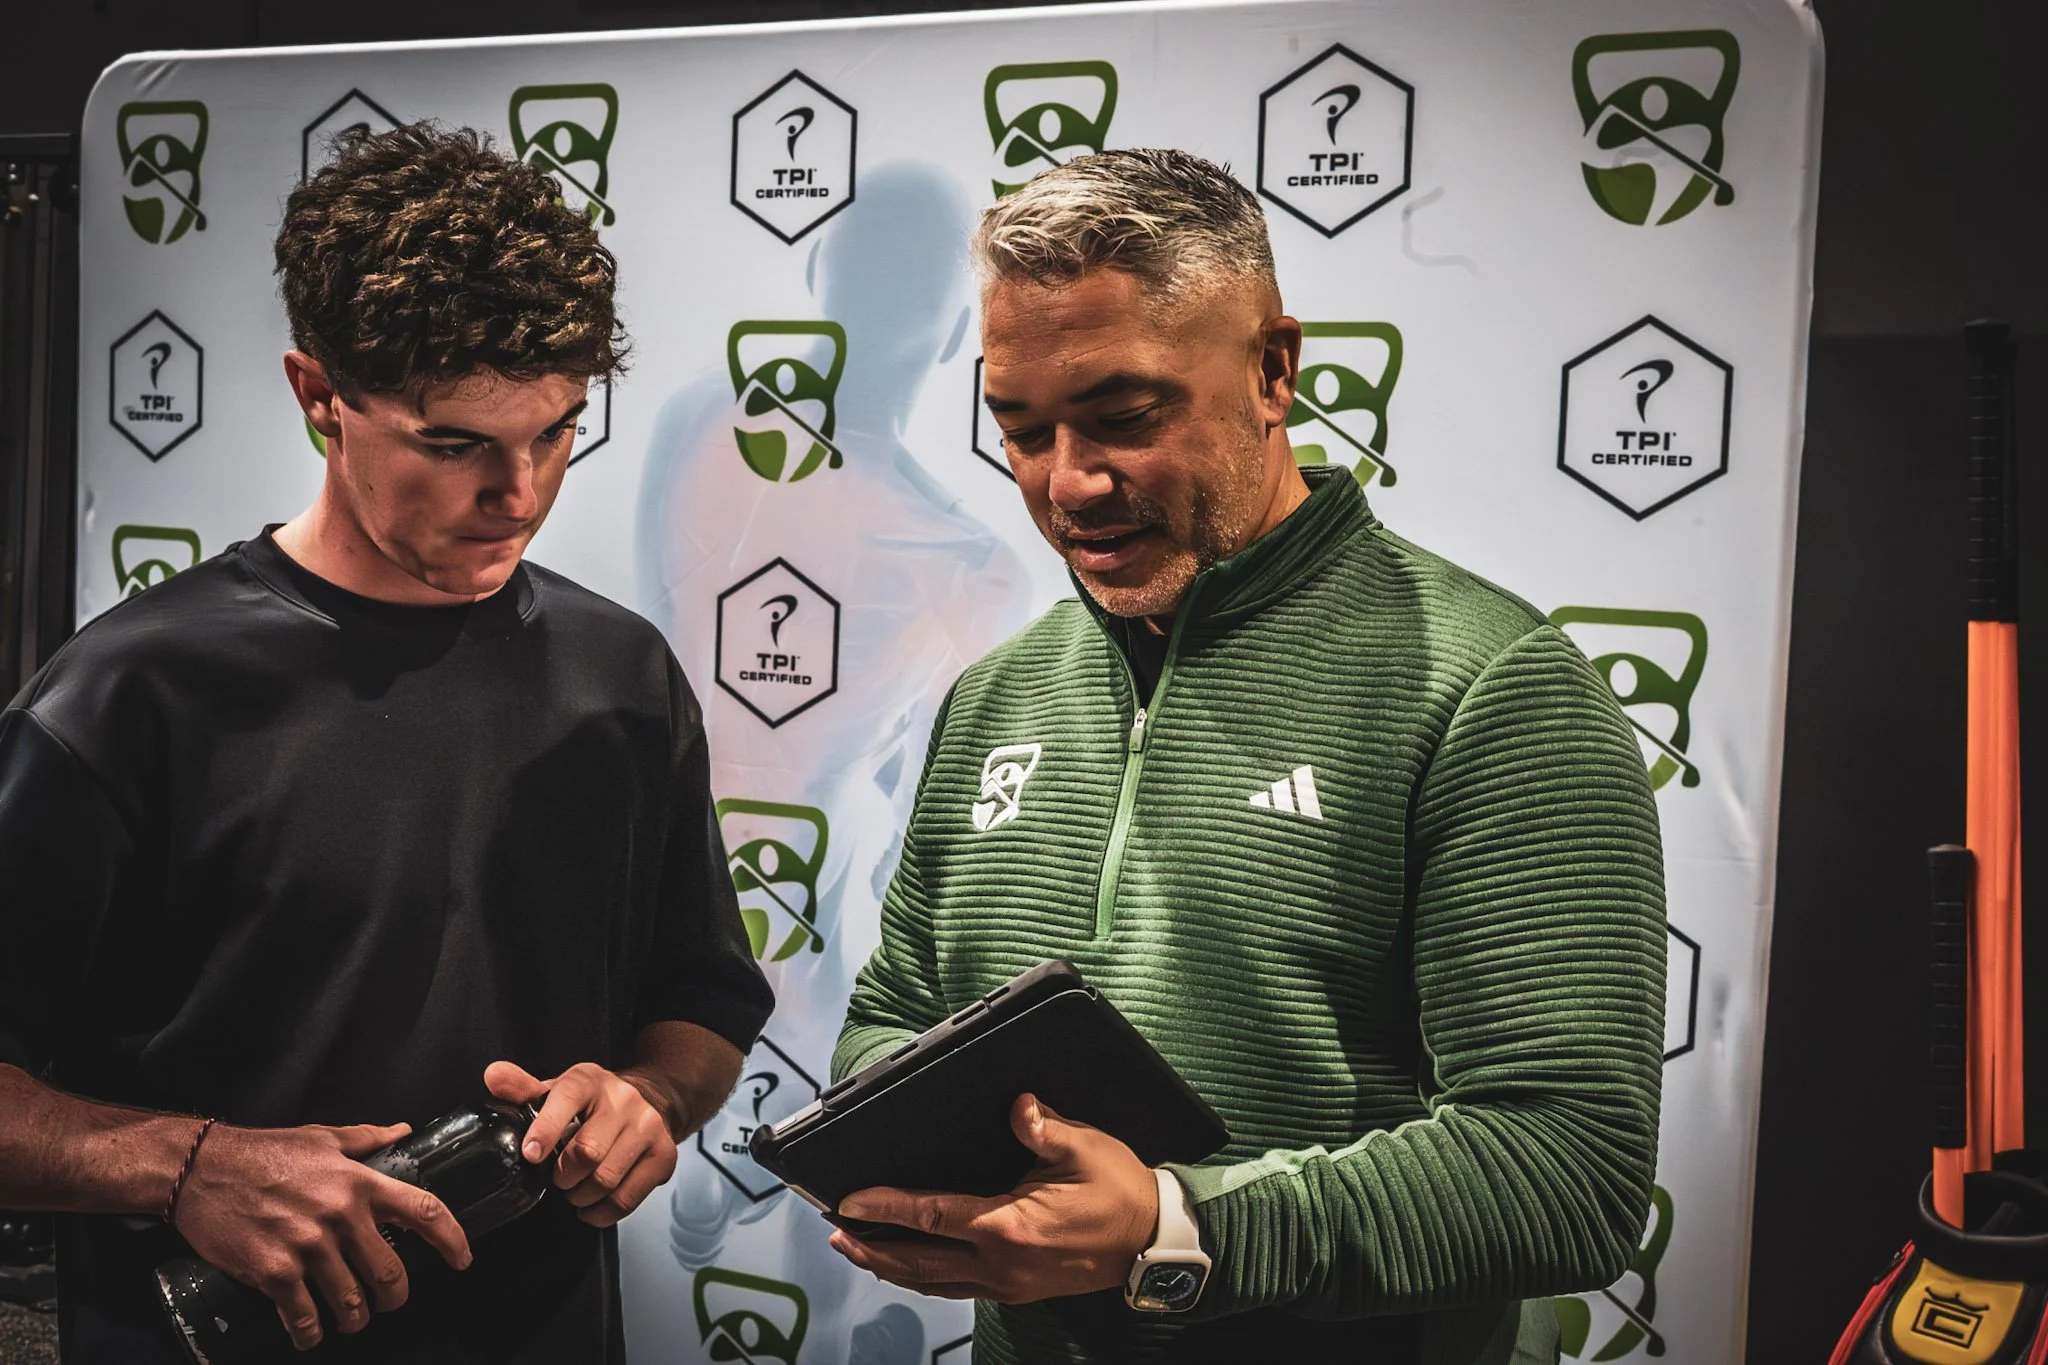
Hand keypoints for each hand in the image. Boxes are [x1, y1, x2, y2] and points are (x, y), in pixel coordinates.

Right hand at [171, 1121, 471, 1351]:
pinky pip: (304, 1315)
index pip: (424, 1211)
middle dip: (396, 1295)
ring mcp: (307, 1247)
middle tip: (390, 1300)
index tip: (462, 1258)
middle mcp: (340, 1216)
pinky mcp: (274, 1272)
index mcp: (359, 1182)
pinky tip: (310, 1332)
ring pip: (351, 1301)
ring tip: (351, 1318)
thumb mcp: (322, 1137)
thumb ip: (367, 1139)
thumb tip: (404, 1132)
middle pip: (391, 1272)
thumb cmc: (264, 1151)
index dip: (451, 1239)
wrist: (200, 1171)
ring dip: (355, 1318)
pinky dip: (310, 1332)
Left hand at [484, 1060, 677, 1228]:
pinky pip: (626, 1199)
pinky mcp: (663, 1156)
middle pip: (587, 1152)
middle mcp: (624, 1101)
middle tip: (558, 1178)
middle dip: (563, 1176)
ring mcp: (648, 1128)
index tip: (531, 1155)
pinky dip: (601, 1212)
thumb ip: (522, 1088)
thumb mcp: (556, 1092)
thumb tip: (493, 1075)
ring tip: (576, 1190)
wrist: (646, 1105)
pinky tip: (591, 1206)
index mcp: (590, 1081)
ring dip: (581, 1196)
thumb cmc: (589, 1105)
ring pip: (606, 1179)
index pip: (567, 1098)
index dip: (546, 1129)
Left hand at [826, 1093, 1158, 1303]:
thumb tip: (1016, 1105)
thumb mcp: (1086, 1148)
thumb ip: (1044, 1128)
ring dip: (890, 1267)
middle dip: (872, 1247)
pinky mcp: (1016, 1289)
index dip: (886, 1207)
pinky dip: (924, 1278)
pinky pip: (956, 1288)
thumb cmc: (1120, 1191)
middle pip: (919, 1261)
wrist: (1153, 1242)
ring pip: (933, 1282)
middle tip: (835, 1231)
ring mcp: (1007, 1283)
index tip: (850, 1199)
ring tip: (857, 1250)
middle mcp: (1000, 1264)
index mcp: (1009, 1227)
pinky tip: (911, 1267)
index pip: (932, 1215)